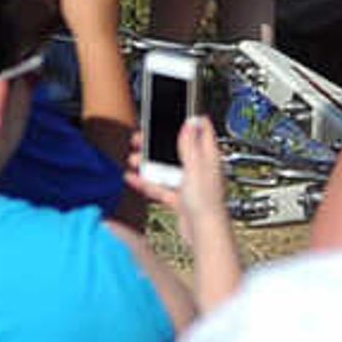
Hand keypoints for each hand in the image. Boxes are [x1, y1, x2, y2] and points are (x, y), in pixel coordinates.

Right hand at [127, 109, 232, 239]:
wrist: (203, 232)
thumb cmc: (206, 203)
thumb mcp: (196, 168)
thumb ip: (191, 145)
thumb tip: (192, 121)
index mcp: (208, 159)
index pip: (203, 133)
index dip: (193, 120)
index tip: (184, 109)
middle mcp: (200, 170)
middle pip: (179, 149)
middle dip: (159, 142)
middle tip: (143, 135)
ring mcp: (189, 184)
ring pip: (166, 167)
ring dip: (149, 163)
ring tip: (133, 158)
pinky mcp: (180, 198)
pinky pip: (160, 186)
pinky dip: (146, 182)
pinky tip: (133, 179)